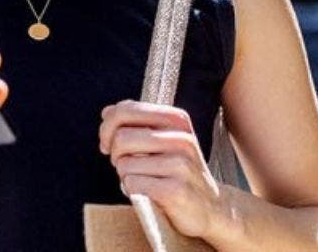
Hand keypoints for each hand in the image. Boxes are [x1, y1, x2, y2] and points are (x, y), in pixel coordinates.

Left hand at [99, 100, 224, 239]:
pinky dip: (132, 191)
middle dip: (114, 155)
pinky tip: (148, 194)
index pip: (125, 110)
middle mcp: (181, 138)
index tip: (108, 143)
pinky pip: (132, 184)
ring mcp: (181, 164)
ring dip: (125, 176)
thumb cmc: (176, 172)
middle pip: (121, 138)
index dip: (107, 128)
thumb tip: (107, 112)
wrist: (210, 207)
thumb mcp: (161, 140)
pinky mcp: (176, 190)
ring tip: (142, 180)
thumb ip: (135, 124)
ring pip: (124, 163)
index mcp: (176, 119)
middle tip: (125, 166)